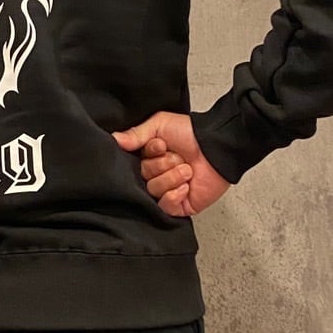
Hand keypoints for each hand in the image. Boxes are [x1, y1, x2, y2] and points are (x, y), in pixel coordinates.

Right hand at [111, 111, 230, 216]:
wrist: (218, 148)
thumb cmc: (192, 134)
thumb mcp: (159, 124)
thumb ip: (136, 134)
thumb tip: (114, 139)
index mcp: (149, 157)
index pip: (134, 163)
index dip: (150, 154)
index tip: (162, 145)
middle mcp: (156, 174)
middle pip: (144, 177)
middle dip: (163, 165)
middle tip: (178, 157)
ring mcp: (168, 191)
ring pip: (154, 191)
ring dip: (173, 177)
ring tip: (187, 169)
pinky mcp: (180, 206)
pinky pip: (165, 207)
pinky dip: (175, 195)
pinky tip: (186, 186)